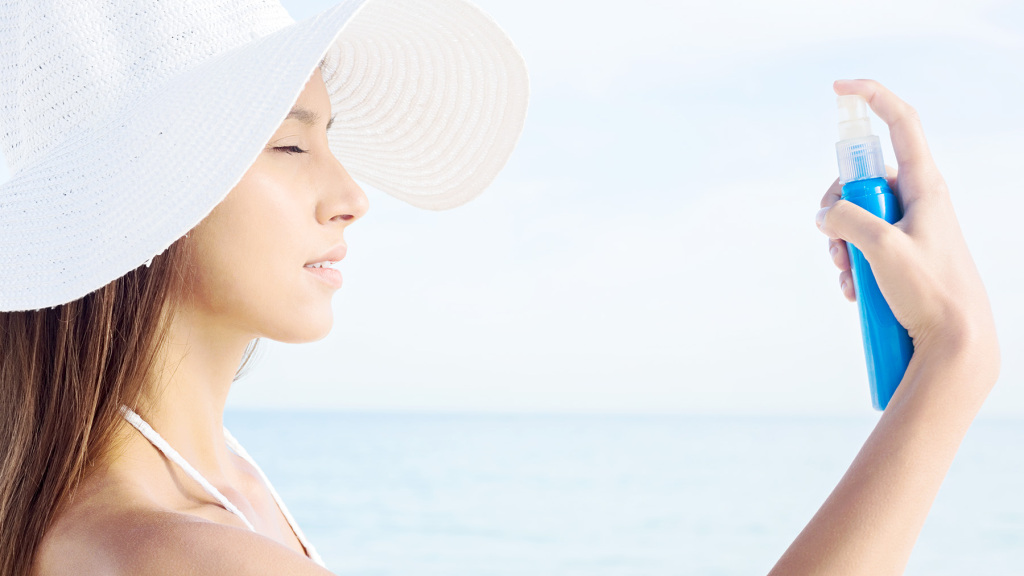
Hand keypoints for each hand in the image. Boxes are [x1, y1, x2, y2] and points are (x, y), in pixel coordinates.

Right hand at [816, 79, 996, 361]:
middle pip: (863, 178)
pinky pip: (863, 245)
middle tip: (830, 236)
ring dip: (840, 243)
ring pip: (857, 216)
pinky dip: (850, 264)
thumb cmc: (931, 292)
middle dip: (835, 206)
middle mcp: (919, 201)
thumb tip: (825, 216)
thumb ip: (846, 220)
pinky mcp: (903, 255)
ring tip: (846, 274)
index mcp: (925, 186)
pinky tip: (854, 290)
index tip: (839, 90)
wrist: (957, 342)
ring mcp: (911, 228)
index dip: (872, 98)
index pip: (901, 124)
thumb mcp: (880, 249)